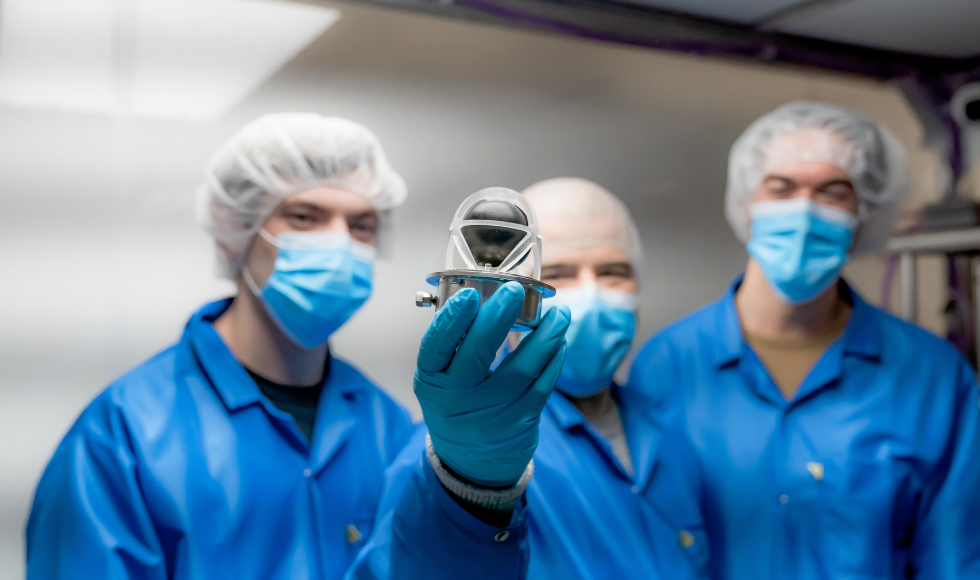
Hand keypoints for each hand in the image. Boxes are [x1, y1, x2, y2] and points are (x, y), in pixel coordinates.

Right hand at [415, 282, 569, 487]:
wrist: (470, 461)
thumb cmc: (456, 403)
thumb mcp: (441, 378)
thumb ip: (455, 344)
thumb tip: (487, 294)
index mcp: (431, 380)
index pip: (436, 346)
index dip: (451, 320)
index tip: (469, 294)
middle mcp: (456, 399)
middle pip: (477, 354)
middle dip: (498, 317)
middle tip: (515, 290)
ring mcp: (489, 414)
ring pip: (521, 370)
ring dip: (544, 337)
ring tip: (559, 313)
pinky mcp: (519, 423)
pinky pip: (542, 387)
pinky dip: (553, 360)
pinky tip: (559, 340)